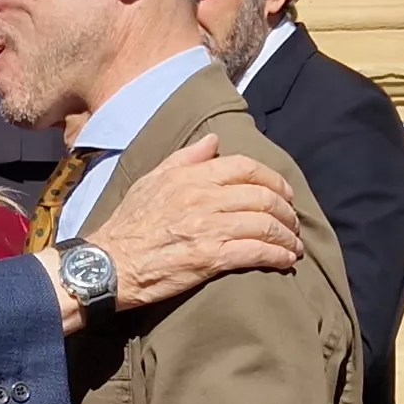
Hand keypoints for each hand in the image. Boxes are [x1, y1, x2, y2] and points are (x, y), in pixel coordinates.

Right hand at [78, 139, 302, 315]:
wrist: (109, 263)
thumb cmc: (130, 223)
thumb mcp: (152, 179)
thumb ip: (186, 158)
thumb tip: (214, 140)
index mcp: (192, 176)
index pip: (246, 167)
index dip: (273, 179)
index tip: (284, 193)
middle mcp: (204, 197)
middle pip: (263, 196)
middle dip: (287, 211)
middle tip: (293, 223)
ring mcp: (209, 228)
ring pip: (265, 224)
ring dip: (287, 235)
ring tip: (293, 245)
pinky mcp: (210, 258)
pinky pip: (256, 251)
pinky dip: (277, 255)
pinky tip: (285, 260)